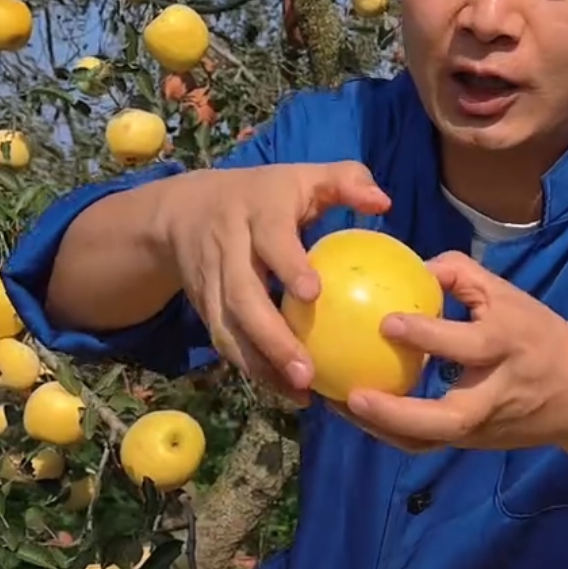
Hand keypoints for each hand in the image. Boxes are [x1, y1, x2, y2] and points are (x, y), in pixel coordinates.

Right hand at [158, 162, 390, 399]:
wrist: (183, 211)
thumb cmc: (264, 195)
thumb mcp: (302, 176)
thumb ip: (345, 181)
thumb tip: (384, 201)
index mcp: (256, 212)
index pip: (270, 239)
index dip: (287, 264)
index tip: (313, 293)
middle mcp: (228, 248)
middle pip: (243, 296)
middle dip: (272, 338)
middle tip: (307, 372)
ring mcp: (211, 282)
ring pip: (228, 328)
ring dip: (261, 364)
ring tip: (299, 392)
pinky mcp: (205, 308)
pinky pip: (225, 342)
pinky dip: (253, 369)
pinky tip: (285, 390)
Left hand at [340, 250, 567, 453]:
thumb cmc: (539, 337)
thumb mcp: (510, 296)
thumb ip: (462, 276)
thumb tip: (413, 266)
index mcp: (510, 347)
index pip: (470, 346)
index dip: (429, 335)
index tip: (387, 321)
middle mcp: (496, 394)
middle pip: (450, 418)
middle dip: (399, 413)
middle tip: (353, 396)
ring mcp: (483, 427)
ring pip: (430, 440)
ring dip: (382, 429)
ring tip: (338, 404)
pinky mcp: (471, 443)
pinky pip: (425, 443)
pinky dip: (389, 431)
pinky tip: (355, 411)